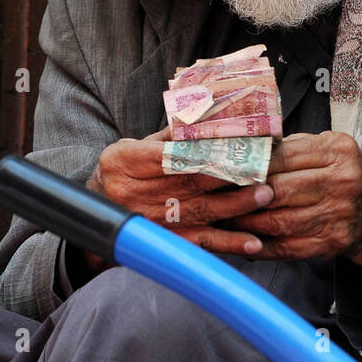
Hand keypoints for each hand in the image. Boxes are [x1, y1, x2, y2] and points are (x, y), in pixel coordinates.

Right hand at [80, 125, 274, 271]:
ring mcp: (151, 221)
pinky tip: (252, 243)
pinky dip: (228, 244)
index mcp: (125, 161)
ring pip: (199, 213)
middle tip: (261, 168)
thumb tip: (205, 117)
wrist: (97, 216)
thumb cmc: (123, 172)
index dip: (201, 151)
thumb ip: (167, 136)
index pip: (168, 155)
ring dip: (235, 207)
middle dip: (227, 176)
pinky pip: (200, 244)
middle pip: (188, 183)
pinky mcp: (164, 242)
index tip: (233, 144)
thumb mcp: (133, 146)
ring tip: (264, 196)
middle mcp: (135, 192)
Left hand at [225, 131, 361, 267]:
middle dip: (244, 194)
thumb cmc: (344, 173)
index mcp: (338, 152)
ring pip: (279, 221)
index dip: (253, 164)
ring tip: (223, 217)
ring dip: (246, 222)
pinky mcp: (332, 242)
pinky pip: (287, 247)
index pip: (285, 157)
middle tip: (217, 195)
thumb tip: (248, 149)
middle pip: (279, 190)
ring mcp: (338, 215)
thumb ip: (293, 147)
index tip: (227, 167)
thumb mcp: (329, 148)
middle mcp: (342, 182)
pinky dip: (261, 246)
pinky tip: (244, 240)